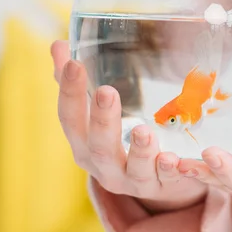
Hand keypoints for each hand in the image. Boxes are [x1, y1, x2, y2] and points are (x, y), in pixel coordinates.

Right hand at [50, 40, 207, 212]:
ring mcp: (134, 181)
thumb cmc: (117, 141)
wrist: (152, 182)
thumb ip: (78, 84)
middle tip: (107, 91)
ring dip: (139, 151)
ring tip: (144, 131)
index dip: (69, 93)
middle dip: (102, 120)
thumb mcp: (95, 115)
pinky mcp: (162, 187)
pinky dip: (169, 171)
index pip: (69, 119)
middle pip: (99, 148)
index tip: (74, 63)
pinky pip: (167, 181)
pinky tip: (173, 159)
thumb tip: (59, 44)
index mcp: (83, 146)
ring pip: (135, 170)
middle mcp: (104, 167)